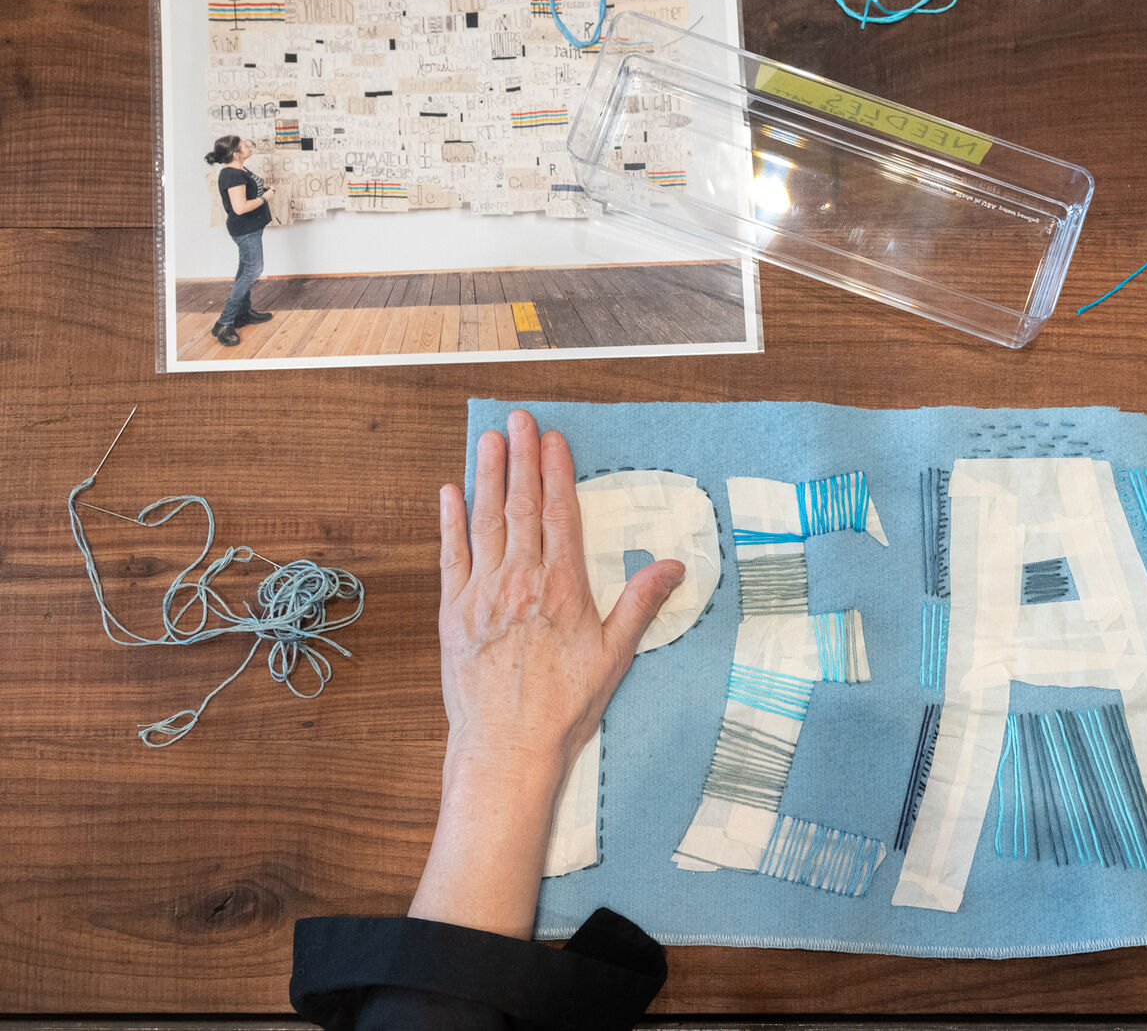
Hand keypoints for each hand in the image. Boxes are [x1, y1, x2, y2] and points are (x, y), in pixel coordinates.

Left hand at [409, 409, 684, 937]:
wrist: (506, 748)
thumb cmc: (565, 706)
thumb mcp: (615, 656)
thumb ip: (640, 604)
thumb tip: (675, 564)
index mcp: (562, 589)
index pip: (560, 515)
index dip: (556, 473)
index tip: (553, 438)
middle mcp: (519, 583)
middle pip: (520, 507)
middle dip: (520, 459)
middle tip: (518, 419)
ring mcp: (482, 595)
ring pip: (485, 522)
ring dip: (486, 477)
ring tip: (488, 439)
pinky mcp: (454, 614)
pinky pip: (451, 557)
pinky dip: (450, 523)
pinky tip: (449, 493)